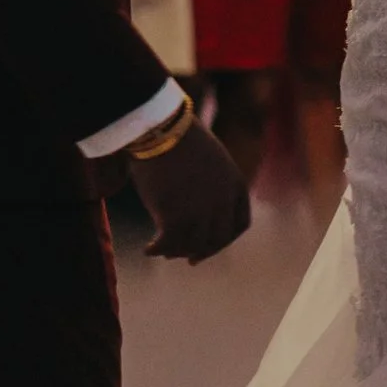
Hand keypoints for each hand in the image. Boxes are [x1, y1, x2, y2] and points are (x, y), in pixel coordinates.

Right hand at [129, 113, 250, 260]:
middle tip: (186, 258)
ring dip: (177, 252)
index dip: (224, 240)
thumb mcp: (208, 158)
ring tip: (163, 251)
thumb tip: (196, 204)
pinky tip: (148, 249)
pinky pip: (168, 244)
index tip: (210, 246)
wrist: (160, 128)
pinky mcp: (176, 218)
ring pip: (192, 245)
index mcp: (235, 184)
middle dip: (202, 252)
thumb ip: (211, 183)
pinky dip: (158, 250)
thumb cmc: (178, 137)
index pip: (239, 224)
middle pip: (217, 240)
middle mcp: (223, 202)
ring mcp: (201, 212)